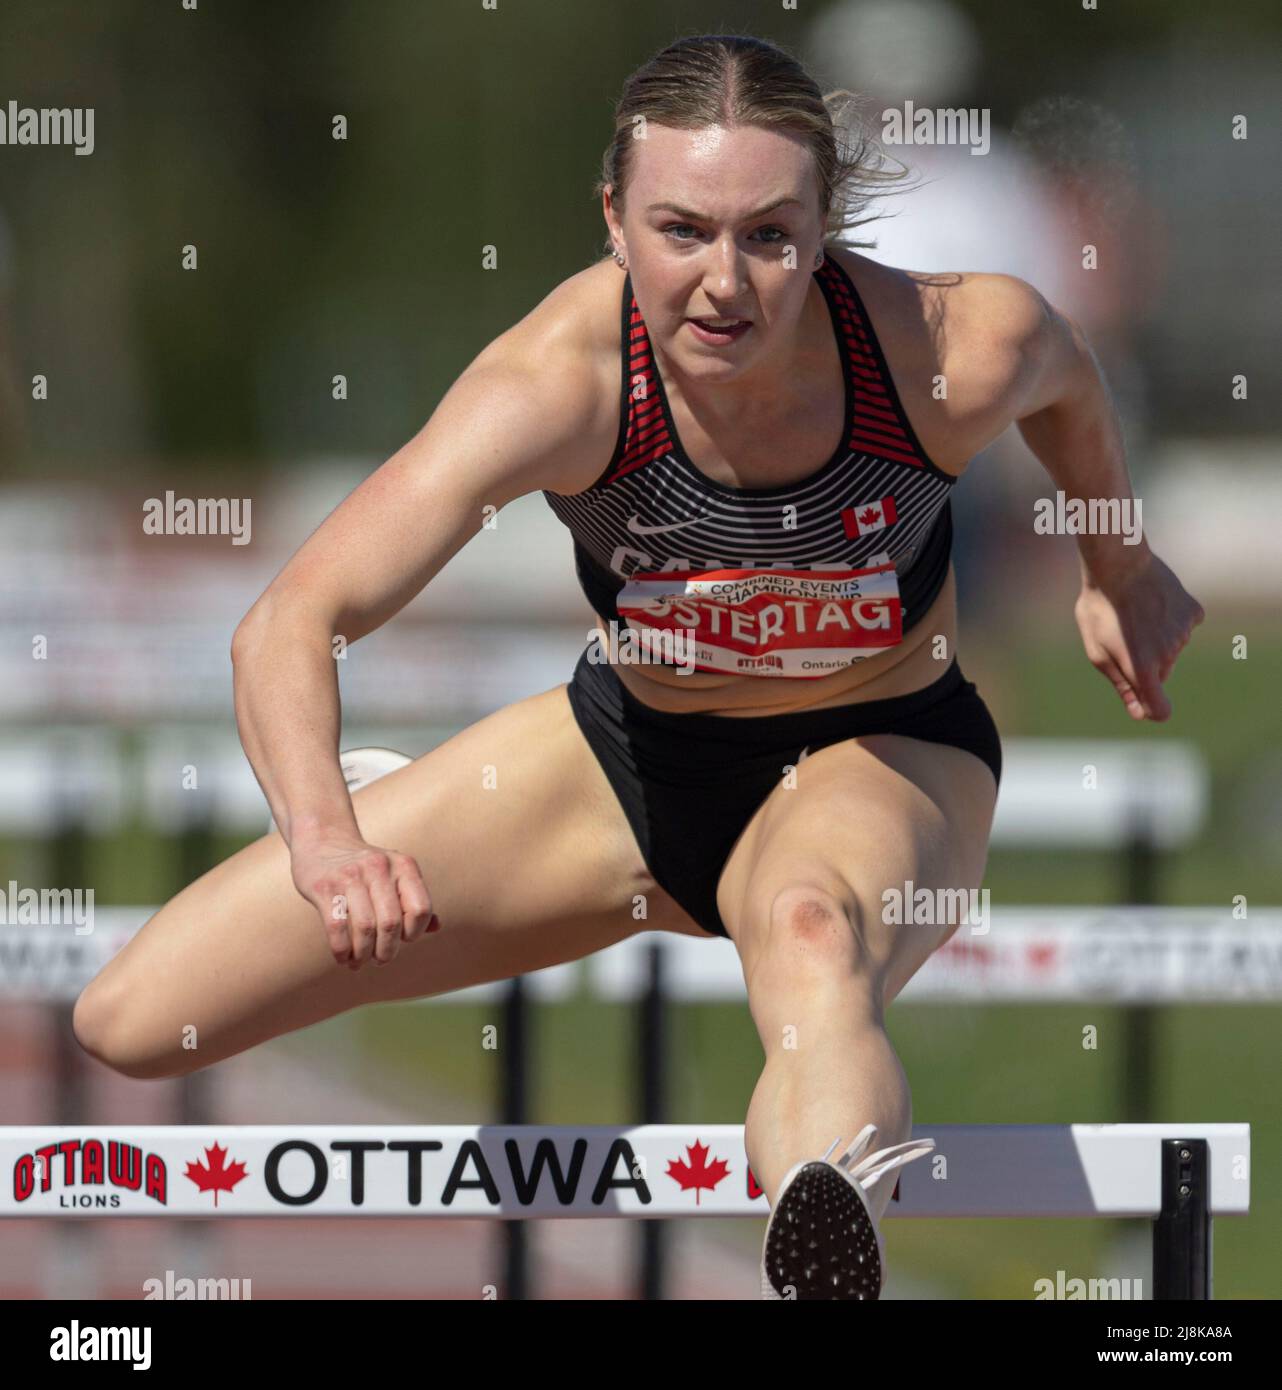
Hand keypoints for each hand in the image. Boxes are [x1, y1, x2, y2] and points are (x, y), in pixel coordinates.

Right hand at [290, 833, 438, 968]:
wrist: (323, 840)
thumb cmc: (366, 869)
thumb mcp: (395, 875)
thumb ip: (414, 900)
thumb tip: (436, 927)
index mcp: (404, 865)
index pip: (421, 909)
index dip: (414, 933)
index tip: (402, 940)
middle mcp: (379, 867)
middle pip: (391, 923)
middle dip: (387, 951)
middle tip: (380, 959)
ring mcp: (350, 876)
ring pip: (365, 928)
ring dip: (363, 954)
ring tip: (360, 961)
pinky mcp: (324, 887)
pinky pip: (337, 928)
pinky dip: (342, 950)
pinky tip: (343, 957)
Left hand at [1074, 551, 1203, 720]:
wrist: (1118, 565)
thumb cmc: (1099, 610)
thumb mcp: (1098, 652)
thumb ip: (1122, 685)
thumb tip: (1140, 714)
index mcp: (1142, 669)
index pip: (1160, 709)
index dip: (1152, 708)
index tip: (1144, 702)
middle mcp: (1168, 655)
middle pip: (1160, 673)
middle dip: (1144, 663)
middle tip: (1123, 635)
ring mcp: (1183, 633)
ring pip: (1171, 648)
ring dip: (1155, 638)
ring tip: (1135, 615)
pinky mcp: (1193, 613)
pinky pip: (1183, 625)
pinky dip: (1170, 619)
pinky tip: (1154, 603)